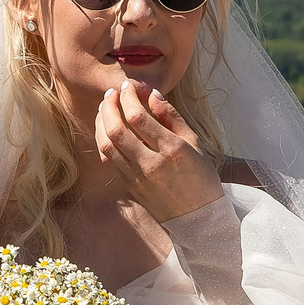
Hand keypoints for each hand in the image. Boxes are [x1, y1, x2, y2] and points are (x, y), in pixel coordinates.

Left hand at [95, 82, 222, 222]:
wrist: (199, 218)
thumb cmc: (201, 177)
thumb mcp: (195, 143)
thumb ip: (172, 117)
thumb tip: (152, 95)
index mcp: (172, 150)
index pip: (139, 117)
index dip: (128, 97)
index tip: (127, 86)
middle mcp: (151, 164)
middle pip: (117, 129)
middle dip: (109, 106)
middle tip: (111, 93)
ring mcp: (137, 177)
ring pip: (107, 145)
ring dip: (101, 122)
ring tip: (105, 108)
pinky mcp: (130, 186)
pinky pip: (109, 160)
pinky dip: (103, 140)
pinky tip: (106, 130)